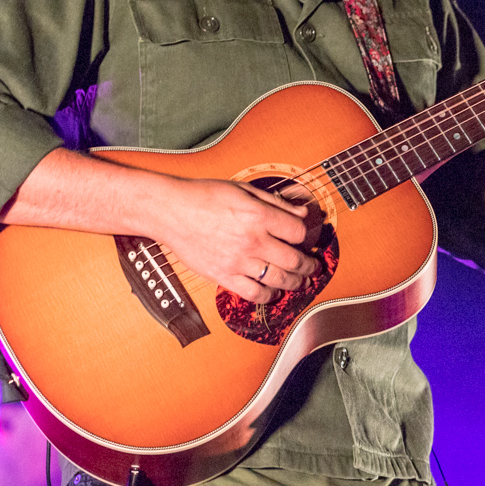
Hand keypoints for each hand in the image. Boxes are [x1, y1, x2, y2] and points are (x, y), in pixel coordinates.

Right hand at [153, 178, 318, 303]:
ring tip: (299, 280)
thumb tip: (301, 212)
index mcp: (257, 216)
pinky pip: (254, 294)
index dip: (305, 235)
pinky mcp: (223, 276)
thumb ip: (275, 202)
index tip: (304, 238)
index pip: (297, 232)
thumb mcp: (243, 189)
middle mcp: (251, 241)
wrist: (171, 211)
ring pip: (279, 280)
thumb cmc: (204, 195)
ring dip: (295, 282)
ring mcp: (237, 262)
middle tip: (313, 266)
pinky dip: (268, 296)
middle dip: (309, 265)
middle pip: (294, 260)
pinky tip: (272, 291)